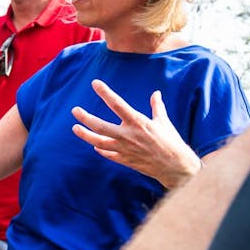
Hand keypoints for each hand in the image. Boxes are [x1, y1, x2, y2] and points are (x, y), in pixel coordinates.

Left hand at [71, 80, 199, 188]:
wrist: (175, 166)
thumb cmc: (171, 141)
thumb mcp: (164, 121)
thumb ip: (157, 106)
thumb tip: (156, 93)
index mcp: (138, 122)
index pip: (117, 104)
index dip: (105, 92)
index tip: (95, 84)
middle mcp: (128, 135)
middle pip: (100, 126)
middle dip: (86, 118)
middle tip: (75, 111)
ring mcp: (124, 149)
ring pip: (99, 142)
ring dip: (85, 135)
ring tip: (75, 128)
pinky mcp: (125, 160)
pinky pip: (108, 154)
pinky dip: (100, 150)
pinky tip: (95, 146)